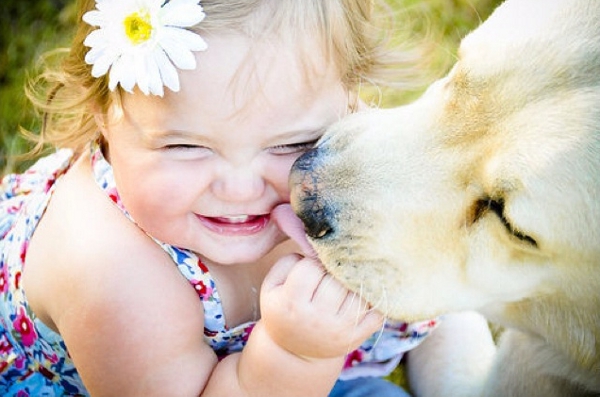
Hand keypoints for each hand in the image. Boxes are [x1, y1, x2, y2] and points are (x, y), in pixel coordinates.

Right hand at [260, 254, 383, 359]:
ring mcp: (339, 331)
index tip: (311, 268)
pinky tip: (363, 293)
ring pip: (358, 293)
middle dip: (333, 272)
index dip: (312, 262)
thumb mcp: (272, 286)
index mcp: (290, 304)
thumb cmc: (284, 308)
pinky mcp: (356, 338)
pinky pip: (376, 311)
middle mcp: (315, 320)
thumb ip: (289, 261)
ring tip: (344, 283)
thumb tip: (318, 251)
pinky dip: (374, 299)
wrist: (294, 351)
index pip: (310, 268)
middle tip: (329, 275)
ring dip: (353, 283)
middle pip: (336, 280)